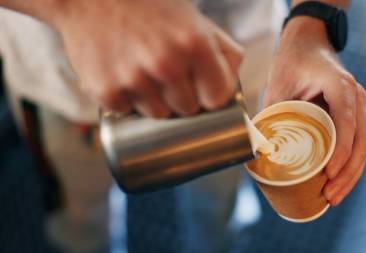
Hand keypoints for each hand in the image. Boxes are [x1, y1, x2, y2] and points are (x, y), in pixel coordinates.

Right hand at [48, 0, 242, 116]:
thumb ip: (221, 49)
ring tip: (142, 71)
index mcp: (195, 44)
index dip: (210, 95)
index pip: (217, 98)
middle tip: (166, 73)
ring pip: (159, 114)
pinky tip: (121, 74)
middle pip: (188, 109)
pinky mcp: (106, 90)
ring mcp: (135, 79)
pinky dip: (125, 99)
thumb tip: (232, 84)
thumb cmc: (148, 5)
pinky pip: (127, 111)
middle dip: (181, 97)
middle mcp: (167, 64)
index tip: (202, 90)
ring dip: (154, 101)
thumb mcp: (192, 17)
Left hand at [264, 17, 365, 205]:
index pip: (347, 121)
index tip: (329, 174)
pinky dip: (350, 164)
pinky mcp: (353, 115)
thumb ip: (271, 115)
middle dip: (348, 173)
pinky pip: (358, 143)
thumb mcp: (278, 85)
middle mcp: (356, 97)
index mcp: (340, 85)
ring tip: (334, 197)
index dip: (341, 151)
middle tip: (330, 196)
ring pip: (363, 145)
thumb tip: (258, 152)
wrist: (308, 43)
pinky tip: (339, 182)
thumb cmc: (292, 61)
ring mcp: (358, 106)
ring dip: (352, 174)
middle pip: (362, 141)